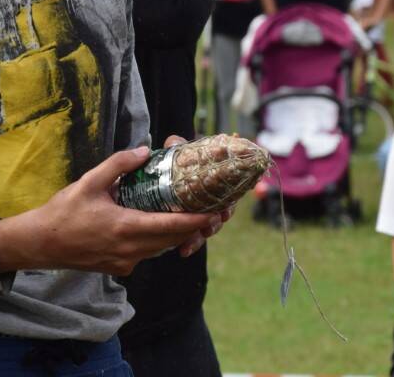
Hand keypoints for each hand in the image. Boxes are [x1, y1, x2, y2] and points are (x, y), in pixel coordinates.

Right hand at [0, 147, 214, 275]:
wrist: (41, 244)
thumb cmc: (63, 212)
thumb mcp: (89, 181)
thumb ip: (118, 165)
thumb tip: (143, 150)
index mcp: (125, 227)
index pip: (171, 227)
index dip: (196, 221)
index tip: (214, 213)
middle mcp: (130, 250)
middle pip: (171, 240)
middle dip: (192, 227)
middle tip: (209, 210)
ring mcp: (125, 262)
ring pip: (160, 249)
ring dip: (175, 234)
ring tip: (188, 216)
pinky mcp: (119, 268)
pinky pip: (146, 254)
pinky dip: (156, 241)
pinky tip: (154, 225)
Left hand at [162, 135, 234, 257]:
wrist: (165, 170)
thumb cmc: (176, 158)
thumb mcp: (177, 150)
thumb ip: (177, 145)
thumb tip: (175, 142)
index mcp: (214, 181)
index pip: (229, 194)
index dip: (228, 205)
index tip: (223, 212)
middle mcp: (212, 198)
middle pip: (220, 215)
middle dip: (214, 225)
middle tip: (207, 230)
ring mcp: (201, 212)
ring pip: (207, 228)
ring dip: (200, 237)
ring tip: (190, 244)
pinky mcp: (189, 223)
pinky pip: (193, 236)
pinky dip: (190, 244)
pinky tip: (183, 252)